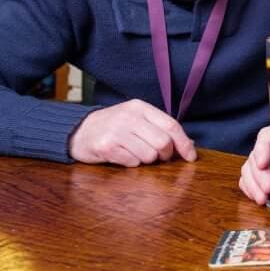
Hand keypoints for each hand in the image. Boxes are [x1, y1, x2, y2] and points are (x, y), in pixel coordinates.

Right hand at [68, 99, 196, 166]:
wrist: (78, 130)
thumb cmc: (114, 126)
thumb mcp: (137, 119)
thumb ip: (161, 128)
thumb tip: (189, 145)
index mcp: (141, 107)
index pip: (171, 125)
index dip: (184, 143)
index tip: (191, 157)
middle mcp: (129, 116)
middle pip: (163, 142)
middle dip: (165, 154)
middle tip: (158, 156)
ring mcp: (116, 131)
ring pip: (149, 155)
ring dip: (147, 160)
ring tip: (136, 153)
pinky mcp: (106, 146)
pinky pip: (132, 162)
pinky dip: (132, 163)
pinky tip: (123, 156)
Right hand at [238, 126, 269, 204]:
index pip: (264, 140)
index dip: (261, 152)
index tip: (264, 164)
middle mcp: (266, 147)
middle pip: (254, 160)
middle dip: (259, 176)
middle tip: (268, 189)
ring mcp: (261, 162)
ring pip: (248, 172)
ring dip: (253, 187)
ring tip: (262, 199)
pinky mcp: (260, 175)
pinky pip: (248, 181)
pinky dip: (250, 190)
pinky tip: (257, 198)